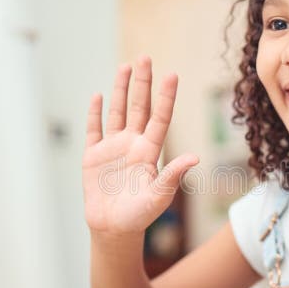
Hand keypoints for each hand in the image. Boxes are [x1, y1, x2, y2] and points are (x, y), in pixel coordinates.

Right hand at [82, 56, 198, 235]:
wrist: (114, 230)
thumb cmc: (141, 215)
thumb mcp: (160, 195)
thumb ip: (173, 175)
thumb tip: (195, 158)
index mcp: (150, 151)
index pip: (160, 117)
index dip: (166, 96)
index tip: (172, 74)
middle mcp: (133, 144)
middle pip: (139, 107)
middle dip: (142, 82)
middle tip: (145, 57)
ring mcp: (113, 148)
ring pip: (118, 112)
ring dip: (120, 89)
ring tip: (125, 66)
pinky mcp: (93, 157)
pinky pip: (95, 130)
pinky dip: (95, 113)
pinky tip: (99, 96)